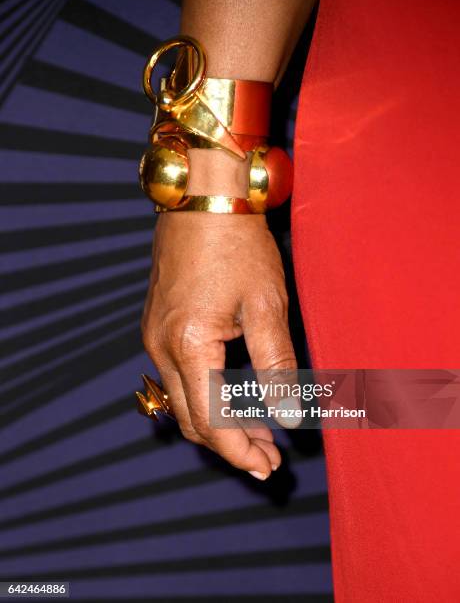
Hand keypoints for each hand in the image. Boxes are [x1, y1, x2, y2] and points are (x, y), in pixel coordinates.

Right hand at [141, 211, 296, 479]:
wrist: (204, 196)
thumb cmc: (237, 244)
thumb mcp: (266, 306)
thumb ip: (276, 367)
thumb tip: (290, 416)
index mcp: (189, 346)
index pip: (212, 421)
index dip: (240, 451)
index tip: (267, 468)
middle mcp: (161, 347)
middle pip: (192, 419)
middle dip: (230, 444)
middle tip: (269, 458)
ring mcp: (155, 336)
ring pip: (184, 400)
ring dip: (219, 422)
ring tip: (259, 435)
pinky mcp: (159, 325)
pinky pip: (179, 377)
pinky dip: (206, 397)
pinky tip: (235, 398)